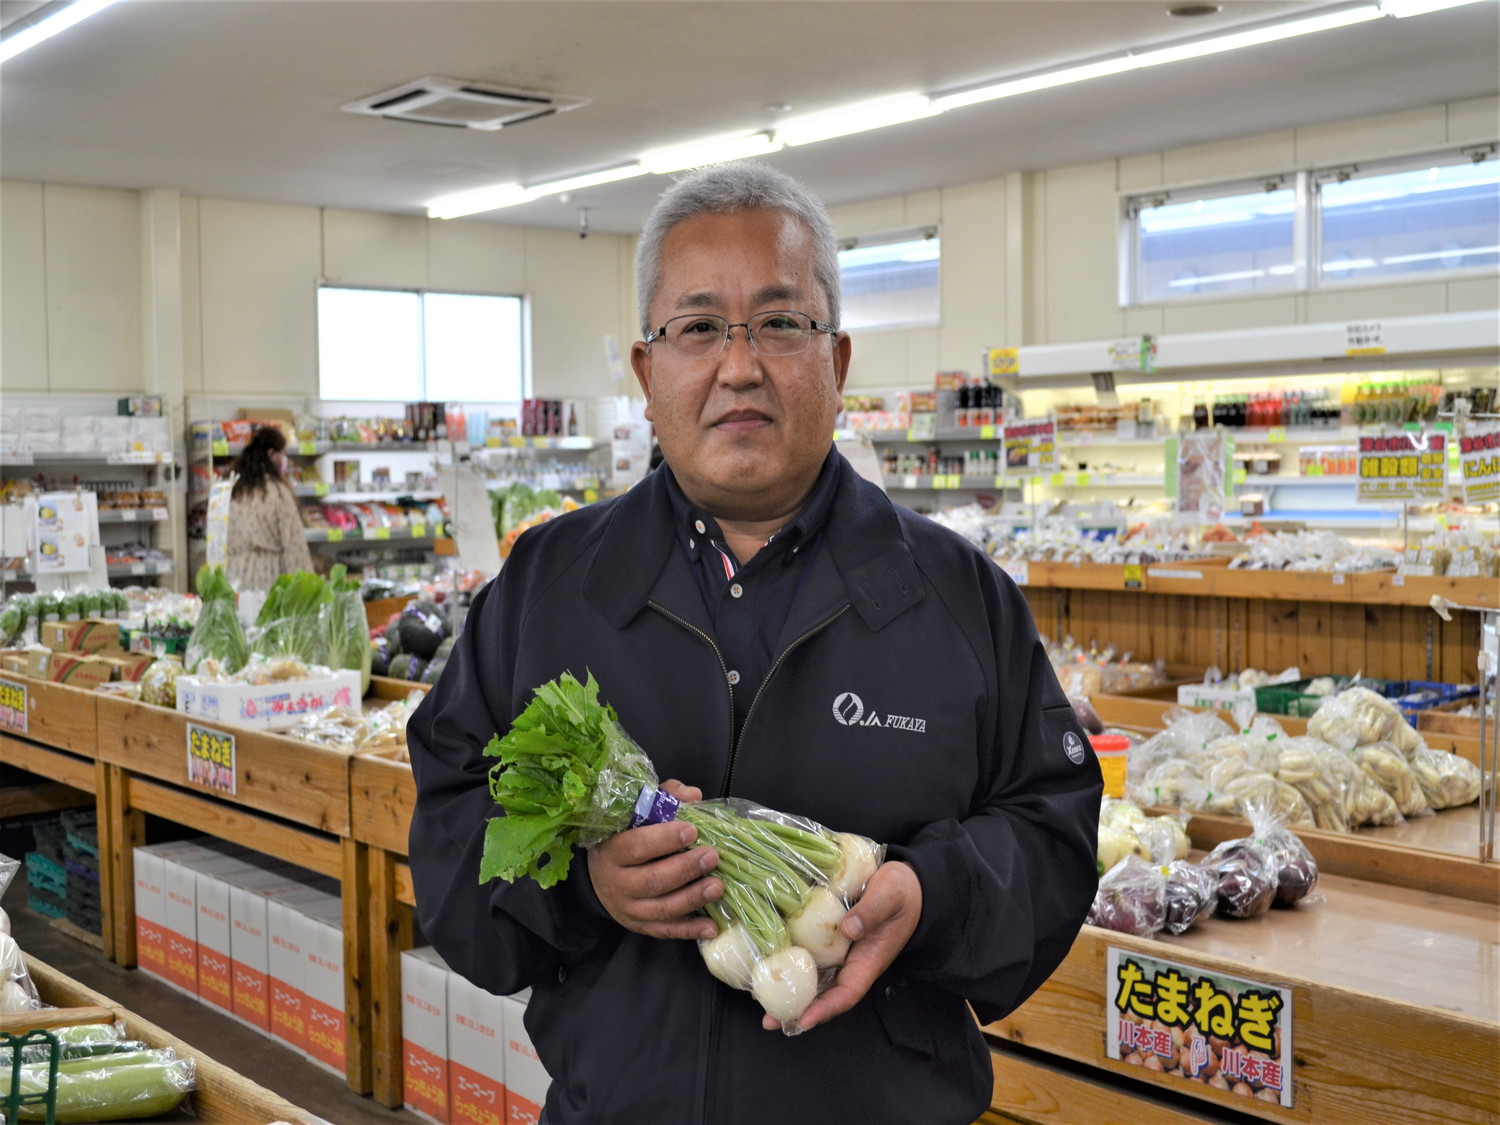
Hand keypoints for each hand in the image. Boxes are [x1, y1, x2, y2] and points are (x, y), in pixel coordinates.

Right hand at [587, 779, 719, 940]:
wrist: (598, 877)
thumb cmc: (624, 837)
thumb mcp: (635, 814)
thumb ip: (664, 798)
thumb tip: (693, 795)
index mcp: (612, 851)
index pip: (637, 846)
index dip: (665, 839)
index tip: (693, 830)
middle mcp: (617, 883)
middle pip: (653, 880)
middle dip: (686, 869)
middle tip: (712, 857)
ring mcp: (629, 909)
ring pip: (662, 908)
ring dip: (692, 898)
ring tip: (718, 886)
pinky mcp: (640, 926)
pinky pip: (666, 931)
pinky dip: (690, 930)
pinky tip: (712, 926)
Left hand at [763, 860, 922, 1031]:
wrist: (905, 886)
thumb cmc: (901, 893)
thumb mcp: (890, 895)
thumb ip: (872, 911)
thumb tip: (847, 928)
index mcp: (869, 961)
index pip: (848, 993)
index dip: (826, 1008)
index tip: (805, 1019)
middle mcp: (851, 963)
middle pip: (825, 995)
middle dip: (798, 1010)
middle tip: (770, 1020)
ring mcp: (838, 953)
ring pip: (813, 978)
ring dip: (789, 991)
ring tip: (761, 1001)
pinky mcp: (827, 939)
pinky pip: (808, 955)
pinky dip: (790, 963)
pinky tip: (768, 964)